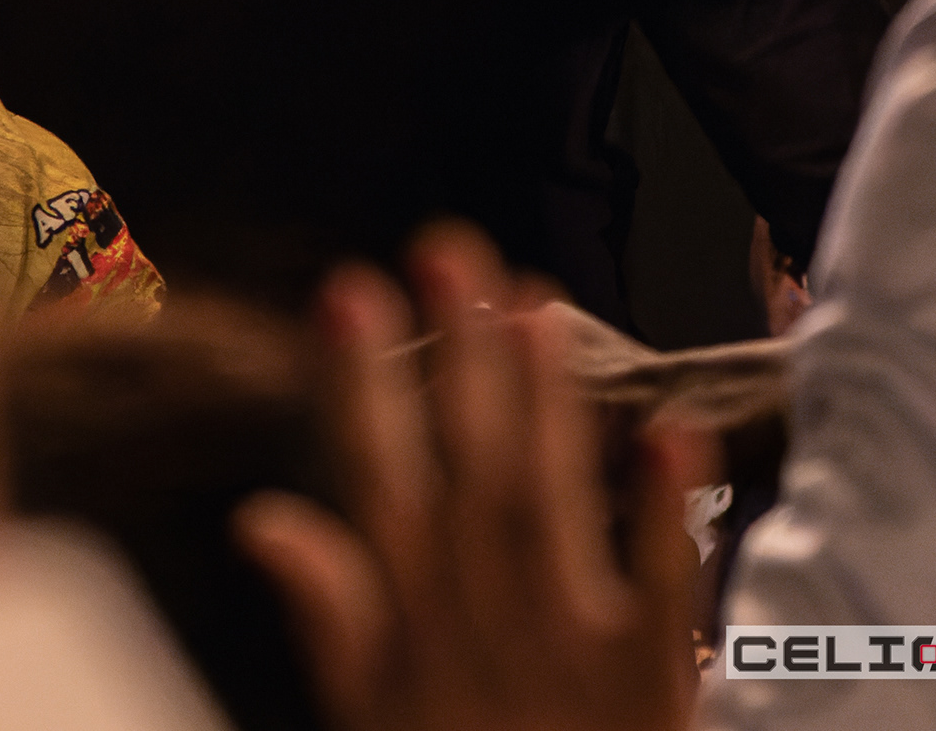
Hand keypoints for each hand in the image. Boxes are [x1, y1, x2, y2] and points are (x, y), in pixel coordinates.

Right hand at [236, 224, 697, 730]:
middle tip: (450, 251)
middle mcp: (482, 628)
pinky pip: (663, 596)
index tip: (348, 291)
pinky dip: (669, 519)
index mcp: (413, 628)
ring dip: (541, 406)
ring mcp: (566, 656)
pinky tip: (673, 436)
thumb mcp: (368, 714)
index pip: (375, 485)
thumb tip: (261, 517)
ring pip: (547, 510)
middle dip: (456, 358)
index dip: (359, 387)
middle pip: (466, 474)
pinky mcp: (650, 689)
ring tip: (536, 305)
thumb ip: (330, 611)